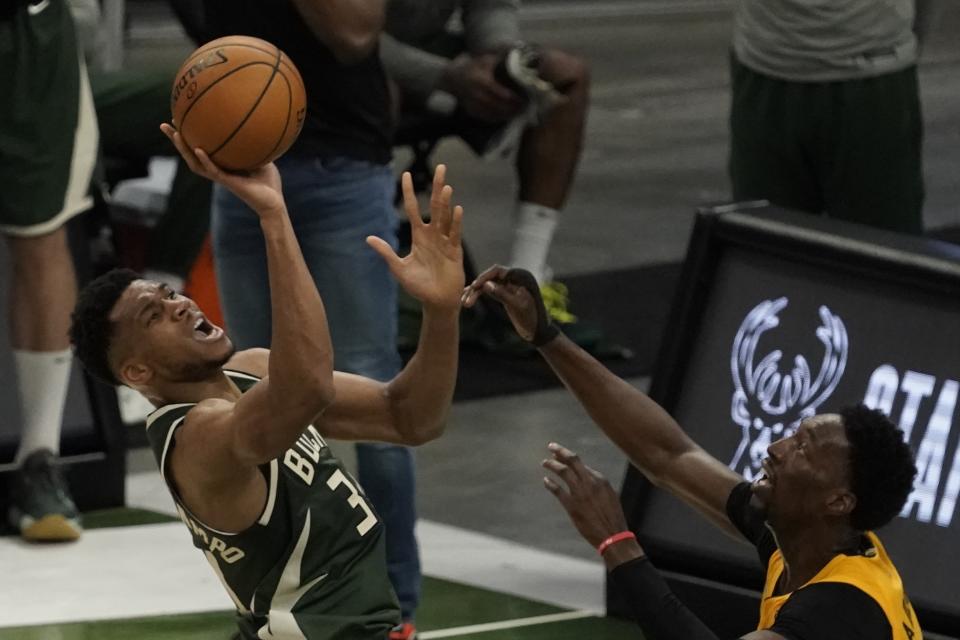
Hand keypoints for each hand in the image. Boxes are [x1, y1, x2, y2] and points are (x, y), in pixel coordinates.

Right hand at [160, 123, 284, 216]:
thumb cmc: (268, 182)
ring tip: (175, 134)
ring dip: (183, 149)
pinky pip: (213, 171)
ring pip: (195, 163)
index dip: (189, 136)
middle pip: (190, 154)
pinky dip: (205, 160)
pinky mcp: (228, 183)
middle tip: (164, 125)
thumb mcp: (261, 156)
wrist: (274, 202)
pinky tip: (198, 150)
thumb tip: (253, 122)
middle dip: (176, 140)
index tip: (179, 119)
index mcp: (222, 164)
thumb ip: (254, 142)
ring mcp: (220, 177)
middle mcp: (217, 170)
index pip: (199, 148)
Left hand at [367, 165, 463, 311]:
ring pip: (445, 217)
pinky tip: (457, 209)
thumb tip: (368, 238)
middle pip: (434, 206)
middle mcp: (433, 235)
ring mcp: (445, 242)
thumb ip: (386, 252)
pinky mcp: (454, 252)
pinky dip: (455, 222)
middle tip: (441, 167)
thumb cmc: (418, 286)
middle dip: (437, 187)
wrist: (436, 301)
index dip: (409, 192)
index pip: (412, 209)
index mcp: (419, 236)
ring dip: (445, 202)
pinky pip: (454, 234)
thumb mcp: (398, 268)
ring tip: (446, 186)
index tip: (406, 174)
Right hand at [440, 53, 524, 122]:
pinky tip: (508, 115)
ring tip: (519, 112)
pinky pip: (488, 118)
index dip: (513, 98)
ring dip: (507, 115)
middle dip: (512, 108)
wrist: (454, 78)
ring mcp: (473, 104)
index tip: (524, 98)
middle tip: (524, 107)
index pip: (500, 93)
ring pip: (493, 114)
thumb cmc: (474, 67)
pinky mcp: (472, 111)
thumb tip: (520, 61)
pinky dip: (499, 118)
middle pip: (498, 106)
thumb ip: (501, 61)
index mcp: (481, 81)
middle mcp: (476, 94)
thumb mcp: (486, 60)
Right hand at [462, 265, 556, 344]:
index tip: (474, 287)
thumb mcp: (517, 307)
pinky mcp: (505, 294)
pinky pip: (489, 291)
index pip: (498, 271)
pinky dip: (479, 295)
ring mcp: (509, 285)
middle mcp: (514, 278)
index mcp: (521, 276)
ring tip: (464, 302)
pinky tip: (468, 299)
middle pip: (490, 278)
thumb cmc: (532, 319)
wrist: (539, 331)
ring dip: (475, 292)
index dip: (484, 277)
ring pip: (488, 285)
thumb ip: (502, 294)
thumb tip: (486, 284)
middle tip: (466, 299)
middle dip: (477, 288)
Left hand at [542, 443, 633, 548]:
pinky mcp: (572, 506)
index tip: (560, 455)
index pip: (581, 463)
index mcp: (601, 479)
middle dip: (560, 451)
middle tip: (550, 446)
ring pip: (563, 471)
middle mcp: (590, 483)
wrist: (613, 536)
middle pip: (572, 460)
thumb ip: (597, 484)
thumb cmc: (612, 517)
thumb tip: (585, 476)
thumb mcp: (609, 496)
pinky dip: (550, 483)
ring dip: (552, 465)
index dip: (568, 457)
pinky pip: (557, 490)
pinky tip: (546, 480)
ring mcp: (580, 493)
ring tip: (544, 462)